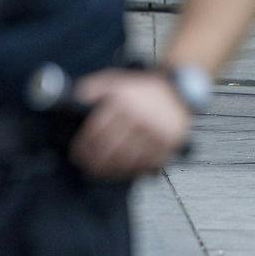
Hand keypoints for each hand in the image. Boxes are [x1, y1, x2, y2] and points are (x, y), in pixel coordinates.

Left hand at [69, 69, 191, 177]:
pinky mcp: (170, 143)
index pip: (97, 131)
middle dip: (96, 163)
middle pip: (111, 148)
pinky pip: (150, 163)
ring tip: (103, 175)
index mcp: (122, 103)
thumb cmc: (141, 88)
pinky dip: (136, 171)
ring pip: (130, 159)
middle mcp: (139, 118)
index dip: (84, 147)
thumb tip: (76, 99)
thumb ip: (94, 88)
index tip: (78, 156)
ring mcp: (156, 132)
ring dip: (113, 171)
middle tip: (88, 170)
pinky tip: (125, 173)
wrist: (177, 90)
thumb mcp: (115, 80)